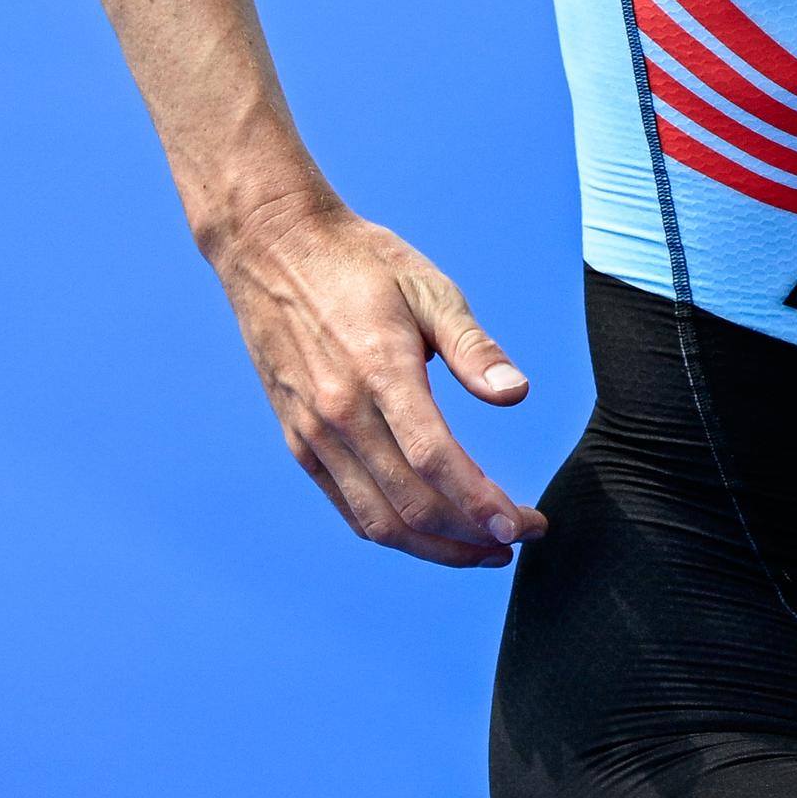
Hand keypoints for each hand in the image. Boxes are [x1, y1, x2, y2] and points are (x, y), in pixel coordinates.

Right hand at [211, 197, 547, 567]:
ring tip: (481, 549)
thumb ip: (474, 348)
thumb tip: (517, 394)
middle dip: (471, 537)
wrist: (273, 248)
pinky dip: (390, 529)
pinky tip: (427, 529)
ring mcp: (313, 432)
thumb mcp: (429, 288)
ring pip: (377, 520)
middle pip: (411, 505)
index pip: (436, 462)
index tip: (523, 526)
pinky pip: (347, 505)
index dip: (482, 506)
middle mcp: (340, 412)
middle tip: (517, 540)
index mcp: (379, 371)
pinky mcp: (297, 440)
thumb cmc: (360, 262)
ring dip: (434, 547)